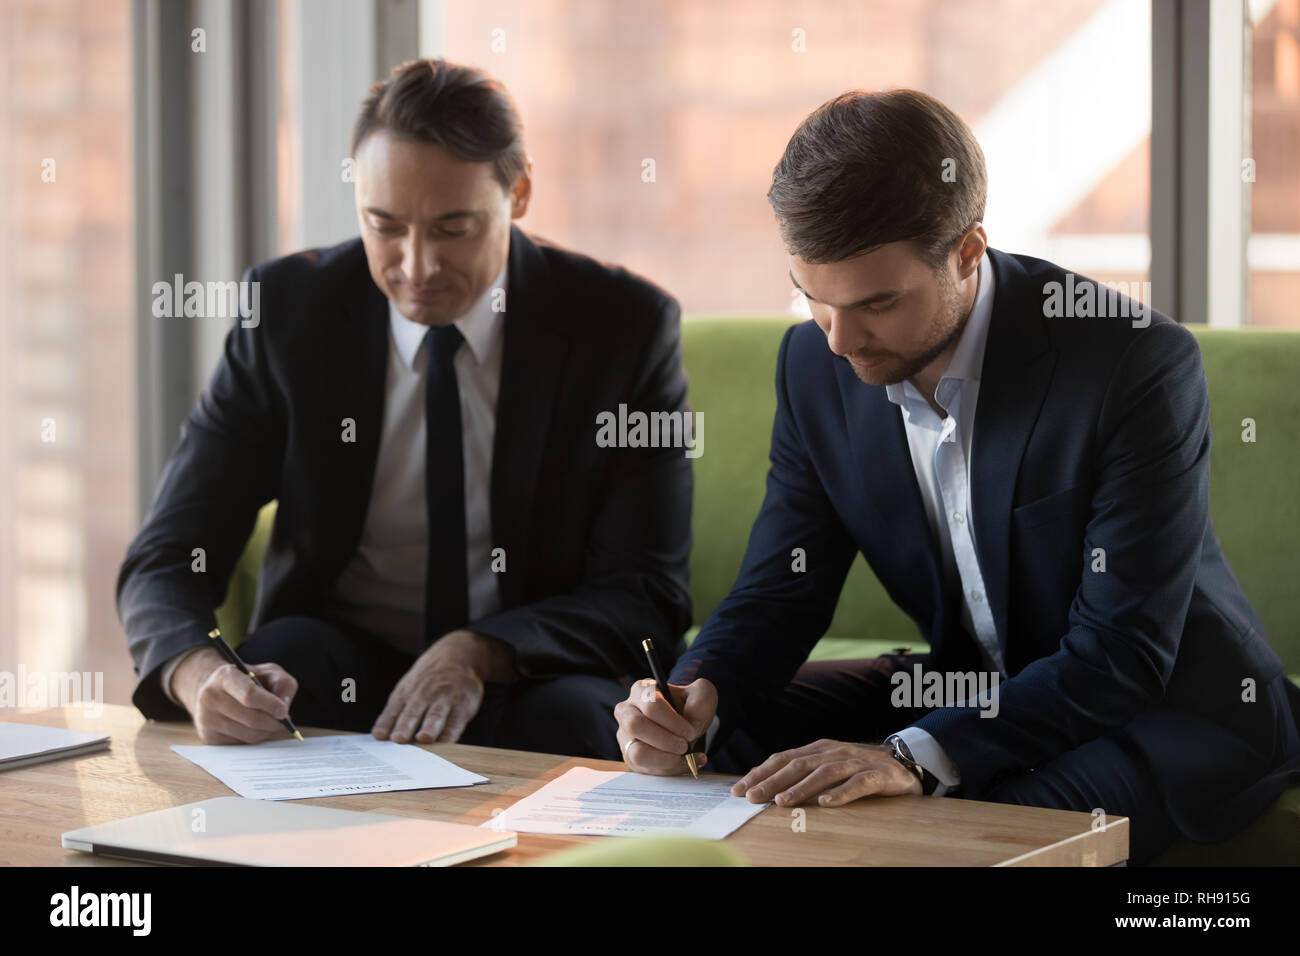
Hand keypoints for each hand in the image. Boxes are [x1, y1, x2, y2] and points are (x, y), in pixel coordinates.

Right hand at [177, 647, 299, 744]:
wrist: (216, 690)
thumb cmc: (247, 680)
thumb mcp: (268, 672)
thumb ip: (282, 684)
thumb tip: (284, 706)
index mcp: (224, 676)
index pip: (249, 695)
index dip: (270, 705)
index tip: (284, 711)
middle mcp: (210, 697)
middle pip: (251, 719)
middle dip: (273, 722)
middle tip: (284, 720)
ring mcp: (207, 719)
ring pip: (248, 734)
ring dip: (267, 731)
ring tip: (272, 722)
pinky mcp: (209, 737)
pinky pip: (241, 744)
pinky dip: (255, 738)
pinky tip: (256, 727)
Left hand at [371, 630, 512, 743]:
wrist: (456, 657)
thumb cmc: (426, 680)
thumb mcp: (407, 687)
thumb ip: (394, 711)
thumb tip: (378, 736)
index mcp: (406, 693)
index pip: (393, 711)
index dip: (385, 724)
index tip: (379, 736)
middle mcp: (423, 696)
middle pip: (413, 713)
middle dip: (405, 726)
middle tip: (398, 738)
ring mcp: (444, 700)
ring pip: (435, 715)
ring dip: (429, 727)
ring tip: (424, 738)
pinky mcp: (462, 707)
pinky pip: (455, 723)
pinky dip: (451, 734)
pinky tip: (446, 745)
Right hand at [615, 677, 716, 774]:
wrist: (687, 724)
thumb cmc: (691, 706)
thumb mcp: (703, 694)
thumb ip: (701, 702)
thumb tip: (691, 725)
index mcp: (642, 690)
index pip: (651, 706)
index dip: (673, 723)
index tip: (691, 731)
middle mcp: (627, 711)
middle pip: (635, 726)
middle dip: (665, 741)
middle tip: (684, 746)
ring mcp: (625, 735)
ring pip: (636, 753)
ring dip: (665, 759)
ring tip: (684, 756)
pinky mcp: (630, 756)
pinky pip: (644, 769)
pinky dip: (668, 769)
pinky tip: (684, 763)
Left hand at [732, 738, 921, 805]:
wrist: (905, 764)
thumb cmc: (859, 769)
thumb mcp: (828, 768)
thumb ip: (803, 774)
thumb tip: (767, 789)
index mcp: (819, 749)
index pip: (783, 759)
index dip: (760, 773)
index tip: (739, 789)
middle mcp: (834, 752)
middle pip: (798, 765)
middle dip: (772, 781)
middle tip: (752, 797)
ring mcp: (856, 762)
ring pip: (824, 773)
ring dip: (801, 788)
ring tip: (782, 801)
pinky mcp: (878, 775)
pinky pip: (858, 784)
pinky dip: (841, 793)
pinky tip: (826, 803)